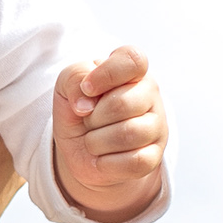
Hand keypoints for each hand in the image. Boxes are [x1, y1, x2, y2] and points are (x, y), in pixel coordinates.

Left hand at [52, 46, 166, 221]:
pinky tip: (103, 157)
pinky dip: (106, 162)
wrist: (80, 150)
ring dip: (96, 141)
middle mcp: (150, 94)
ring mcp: (156, 126)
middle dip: (93, 117)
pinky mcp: (154, 156)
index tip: (86, 89)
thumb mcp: (66, 86)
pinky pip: (134, 161)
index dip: (106, 75)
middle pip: (122, 104)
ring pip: (128, 134)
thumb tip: (85, 103)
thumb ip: (73, 79)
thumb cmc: (78, 109)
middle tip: (89, 120)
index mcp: (131, 71)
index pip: (133, 60)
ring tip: (93, 139)